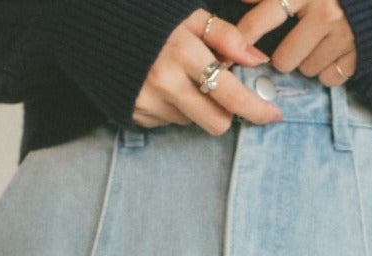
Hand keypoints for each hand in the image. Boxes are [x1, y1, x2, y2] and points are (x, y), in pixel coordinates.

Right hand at [132, 10, 285, 132]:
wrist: (98, 29)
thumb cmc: (151, 19)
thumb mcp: (190, 16)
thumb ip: (226, 36)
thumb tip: (257, 59)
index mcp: (183, 53)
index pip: (231, 95)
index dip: (256, 108)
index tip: (273, 115)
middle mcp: (166, 84)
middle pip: (216, 123)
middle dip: (225, 112)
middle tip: (221, 94)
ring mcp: (149, 103)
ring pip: (192, 122)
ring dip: (195, 106)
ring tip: (180, 79)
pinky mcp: (136, 115)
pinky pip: (169, 122)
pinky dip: (173, 108)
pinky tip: (162, 87)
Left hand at [232, 0, 356, 83]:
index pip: (261, 21)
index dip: (243, 40)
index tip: (230, 55)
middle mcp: (324, 11)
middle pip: (284, 59)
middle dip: (285, 57)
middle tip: (293, 46)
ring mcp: (343, 33)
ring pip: (307, 71)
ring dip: (307, 63)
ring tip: (316, 45)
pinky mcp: (359, 51)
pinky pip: (330, 78)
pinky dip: (328, 71)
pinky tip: (332, 54)